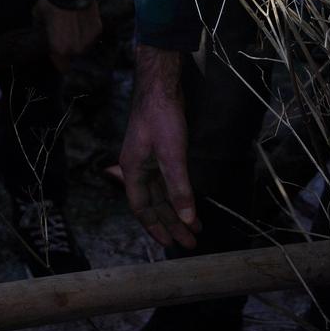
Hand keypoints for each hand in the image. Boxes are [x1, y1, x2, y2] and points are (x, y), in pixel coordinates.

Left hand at [36, 0, 102, 71]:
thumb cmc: (51, 3)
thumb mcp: (38, 16)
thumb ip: (40, 29)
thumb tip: (41, 31)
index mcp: (59, 49)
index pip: (62, 67)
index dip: (59, 61)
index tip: (58, 54)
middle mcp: (76, 49)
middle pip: (73, 54)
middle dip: (70, 46)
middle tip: (65, 31)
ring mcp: (89, 40)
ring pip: (84, 45)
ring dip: (80, 38)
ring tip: (74, 23)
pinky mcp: (98, 30)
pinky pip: (92, 34)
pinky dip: (88, 29)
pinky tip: (82, 18)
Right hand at [121, 45, 199, 248]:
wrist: (160, 87)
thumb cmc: (160, 118)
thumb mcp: (172, 156)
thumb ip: (179, 189)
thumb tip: (187, 219)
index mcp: (133, 170)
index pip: (141, 208)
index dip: (155, 227)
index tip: (170, 243)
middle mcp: (138, 167)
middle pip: (154, 204)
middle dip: (171, 223)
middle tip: (189, 242)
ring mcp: (148, 159)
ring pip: (162, 194)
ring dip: (178, 211)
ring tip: (195, 228)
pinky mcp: (160, 151)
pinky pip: (168, 182)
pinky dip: (179, 194)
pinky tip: (190, 202)